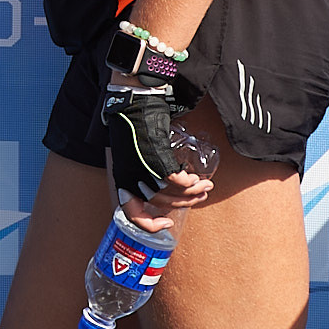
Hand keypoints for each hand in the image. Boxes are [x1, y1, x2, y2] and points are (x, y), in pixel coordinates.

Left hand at [100, 78, 212, 226]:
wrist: (132, 103)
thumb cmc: (133, 126)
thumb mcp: (130, 156)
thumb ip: (141, 172)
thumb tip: (160, 184)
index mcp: (123, 180)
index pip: (132, 214)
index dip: (150, 225)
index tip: (167, 222)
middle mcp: (131, 179)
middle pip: (162, 203)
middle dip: (185, 203)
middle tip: (200, 196)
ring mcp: (142, 170)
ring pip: (172, 193)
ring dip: (193, 193)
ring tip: (205, 187)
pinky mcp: (155, 159)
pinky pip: (177, 180)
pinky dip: (189, 184)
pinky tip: (197, 179)